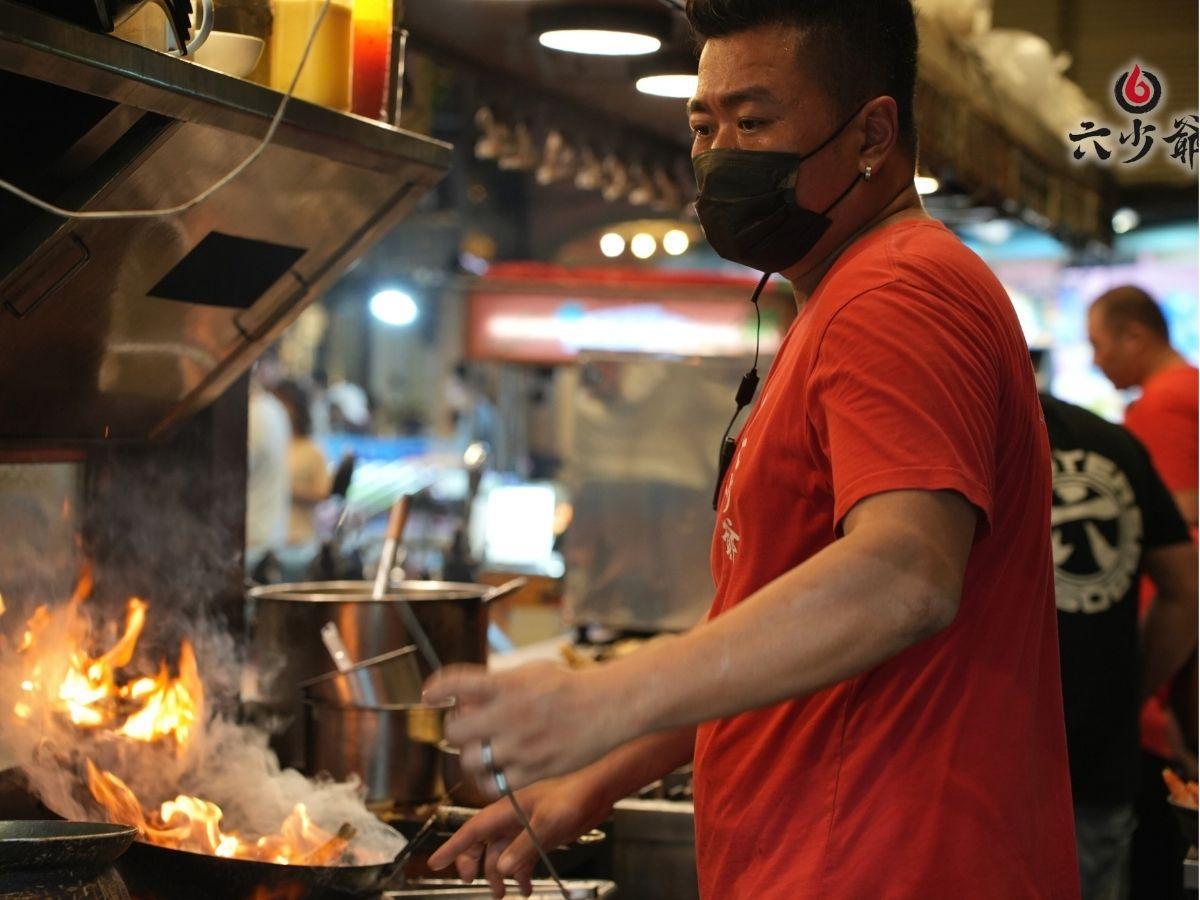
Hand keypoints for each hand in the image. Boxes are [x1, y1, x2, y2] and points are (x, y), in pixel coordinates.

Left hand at [423, 661, 636, 793]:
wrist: (608, 707)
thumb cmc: (570, 687)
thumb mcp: (531, 671)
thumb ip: (498, 683)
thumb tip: (466, 697)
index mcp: (507, 685)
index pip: (456, 683)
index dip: (436, 687)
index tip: (430, 693)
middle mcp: (509, 715)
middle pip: (455, 730)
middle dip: (454, 728)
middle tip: (463, 726)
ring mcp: (520, 746)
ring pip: (470, 761)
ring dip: (469, 756)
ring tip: (479, 750)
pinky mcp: (532, 771)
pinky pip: (493, 785)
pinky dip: (488, 780)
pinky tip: (494, 771)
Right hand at [426, 773, 612, 897]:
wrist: (598, 790)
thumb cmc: (574, 794)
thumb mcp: (548, 823)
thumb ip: (524, 846)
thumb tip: (503, 868)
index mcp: (507, 809)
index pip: (472, 830)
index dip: (452, 847)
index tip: (436, 863)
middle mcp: (512, 818)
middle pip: (481, 844)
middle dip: (473, 864)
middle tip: (471, 881)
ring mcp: (525, 826)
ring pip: (501, 853)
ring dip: (499, 874)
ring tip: (502, 893)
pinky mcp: (539, 834)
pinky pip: (520, 856)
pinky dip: (520, 872)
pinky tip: (525, 886)